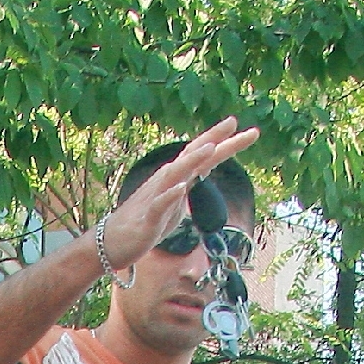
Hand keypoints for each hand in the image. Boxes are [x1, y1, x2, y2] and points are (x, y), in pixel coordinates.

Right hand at [99, 117, 260, 271]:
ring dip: (193, 160)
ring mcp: (157, 198)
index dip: (225, 143)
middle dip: (213, 139)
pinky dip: (170, 195)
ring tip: (211, 147)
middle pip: (192, 156)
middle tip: (233, 121)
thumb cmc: (148, 221)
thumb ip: (190, 186)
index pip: (204, 157)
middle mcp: (167, 181)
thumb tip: (204, 173)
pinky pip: (159, 205)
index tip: (249, 131)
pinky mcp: (148, 219)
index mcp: (178, 179)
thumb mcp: (178, 202)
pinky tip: (181, 187)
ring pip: (176, 174)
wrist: (114, 242)